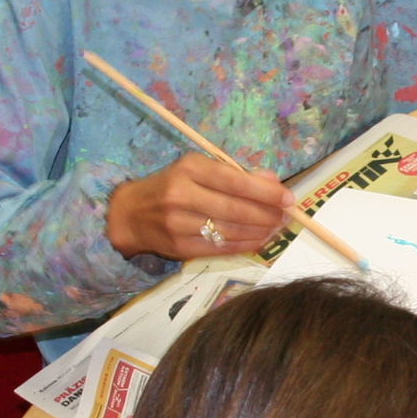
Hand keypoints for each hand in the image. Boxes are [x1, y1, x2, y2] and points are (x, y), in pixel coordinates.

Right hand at [105, 153, 293, 259]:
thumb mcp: (196, 169)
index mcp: (188, 168)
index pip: (234, 180)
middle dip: (266, 214)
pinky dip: (245, 245)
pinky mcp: (180, 248)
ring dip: (260, 231)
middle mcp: (181, 195)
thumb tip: (271, 181)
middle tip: (285, 216)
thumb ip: (233, 174)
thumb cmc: (170, 186)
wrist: (129, 214)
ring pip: (230, 231)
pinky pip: (220, 248)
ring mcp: (179, 224)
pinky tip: (259, 240)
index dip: (264, 191)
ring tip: (276, 227)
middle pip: (235, 209)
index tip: (287, 198)